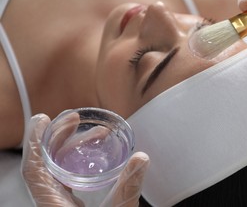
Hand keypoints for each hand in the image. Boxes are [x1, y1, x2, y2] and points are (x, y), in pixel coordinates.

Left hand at [21, 114, 148, 205]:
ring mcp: (59, 204)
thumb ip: (129, 185)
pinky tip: (93, 158)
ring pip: (56, 170)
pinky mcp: (68, 206)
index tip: (41, 119)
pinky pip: (66, 179)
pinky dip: (76, 163)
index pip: (34, 169)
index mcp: (53, 205)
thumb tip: (141, 157)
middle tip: (75, 120)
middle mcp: (52, 202)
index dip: (35, 142)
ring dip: (71, 149)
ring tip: (94, 135)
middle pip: (45, 164)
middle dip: (59, 138)